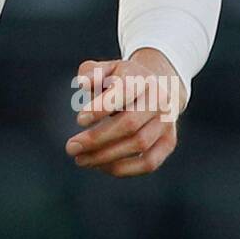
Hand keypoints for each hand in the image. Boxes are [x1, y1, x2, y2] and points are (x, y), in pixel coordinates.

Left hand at [65, 48, 184, 177]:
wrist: (157, 87)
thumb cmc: (121, 80)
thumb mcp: (106, 69)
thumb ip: (91, 72)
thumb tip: (84, 83)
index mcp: (141, 78)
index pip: (124, 91)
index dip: (101, 108)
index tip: (79, 120)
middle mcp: (159, 100)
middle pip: (130, 123)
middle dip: (97, 138)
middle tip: (71, 148)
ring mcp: (167, 122)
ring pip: (139, 145)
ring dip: (106, 156)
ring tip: (80, 159)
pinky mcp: (168, 142)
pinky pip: (149, 163)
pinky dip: (124, 168)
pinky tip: (100, 166)